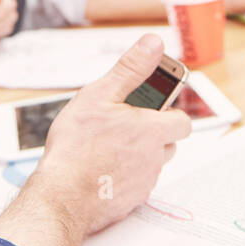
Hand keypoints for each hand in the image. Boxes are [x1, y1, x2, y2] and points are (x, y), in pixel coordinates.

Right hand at [26, 34, 190, 235]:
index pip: (183, 121)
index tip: (153, 105)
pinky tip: (102, 168)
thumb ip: (130, 68)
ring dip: (139, 154)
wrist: (61, 195)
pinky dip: (125, 175)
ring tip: (109, 146)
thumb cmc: (77, 146)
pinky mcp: (131, 201)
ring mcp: (144, 182)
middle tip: (124, 124)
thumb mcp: (100, 94)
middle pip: (168, 142)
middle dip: (153, 133)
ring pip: (152, 163)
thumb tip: (153, 44)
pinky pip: (136, 183)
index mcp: (153, 130)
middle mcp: (155, 158)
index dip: (170, 112)